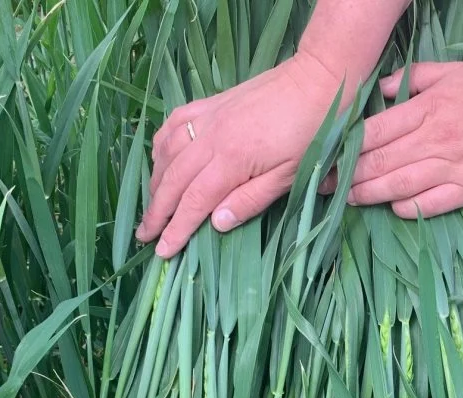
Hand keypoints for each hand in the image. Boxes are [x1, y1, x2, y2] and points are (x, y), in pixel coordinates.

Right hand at [137, 52, 342, 256]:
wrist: (318, 81)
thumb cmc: (312, 134)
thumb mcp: (290, 176)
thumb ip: (251, 200)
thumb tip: (216, 224)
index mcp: (232, 160)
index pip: (193, 202)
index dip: (176, 228)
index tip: (161, 250)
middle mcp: (211, 138)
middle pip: (173, 180)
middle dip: (156, 211)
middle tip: (144, 235)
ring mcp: (208, 117)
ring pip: (168, 152)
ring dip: (155, 181)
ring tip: (151, 205)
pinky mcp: (212, 103)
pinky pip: (174, 123)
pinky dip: (161, 145)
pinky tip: (159, 158)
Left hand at [337, 62, 462, 218]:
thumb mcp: (455, 72)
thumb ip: (414, 78)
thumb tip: (379, 90)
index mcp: (428, 109)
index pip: (375, 132)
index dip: (345, 147)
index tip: (326, 156)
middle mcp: (436, 141)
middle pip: (380, 163)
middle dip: (348, 176)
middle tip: (326, 185)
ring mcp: (453, 169)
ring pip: (399, 186)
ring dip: (369, 195)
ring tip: (348, 199)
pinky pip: (430, 205)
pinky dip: (406, 208)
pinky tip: (393, 207)